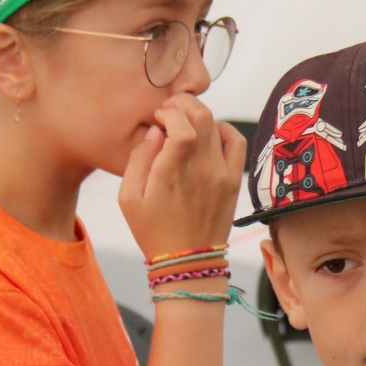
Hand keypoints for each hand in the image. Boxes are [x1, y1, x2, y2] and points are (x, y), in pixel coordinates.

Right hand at [118, 94, 246, 259]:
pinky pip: (237, 142)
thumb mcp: (129, 199)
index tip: (158, 117)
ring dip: (201, 115)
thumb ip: (138, 160)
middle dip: (184, 104)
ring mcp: (220, 174)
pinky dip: (224, 129)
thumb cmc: (153, 231)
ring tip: (186, 121)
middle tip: (171, 110)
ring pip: (218, 125)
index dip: (169, 112)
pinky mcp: (232, 180)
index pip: (181, 124)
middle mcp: (201, 169)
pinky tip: (209, 134)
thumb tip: (154, 132)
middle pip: (202, 116)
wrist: (188, 261)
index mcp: (172, 172)